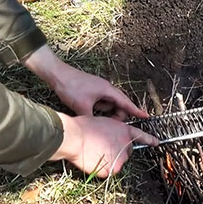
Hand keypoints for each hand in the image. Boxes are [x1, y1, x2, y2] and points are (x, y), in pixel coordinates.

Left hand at [24, 45, 147, 119]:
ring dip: (103, 112)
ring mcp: (99, 89)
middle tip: (108, 124)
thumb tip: (97, 128)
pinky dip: (97, 108)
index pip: (126, 103)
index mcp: (108, 90)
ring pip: (107, 105)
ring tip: (91, 114)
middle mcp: (106, 89)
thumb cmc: (71, 87)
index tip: (146, 116)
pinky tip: (87, 111)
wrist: (57, 75)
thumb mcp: (82, 107)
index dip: (136, 111)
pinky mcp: (91, 91)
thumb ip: (93, 119)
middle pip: (118, 105)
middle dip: (115, 115)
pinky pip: (100, 102)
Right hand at [50, 113, 158, 177]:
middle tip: (103, 147)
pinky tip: (93, 159)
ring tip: (95, 152)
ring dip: (109, 160)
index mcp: (125, 132)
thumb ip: (115, 133)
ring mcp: (119, 160)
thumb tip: (114, 140)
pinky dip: (101, 168)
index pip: (142, 137)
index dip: (150, 140)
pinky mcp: (111, 170)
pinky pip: (107, 171)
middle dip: (118, 152)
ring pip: (116, 162)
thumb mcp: (105, 123)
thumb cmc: (85, 127)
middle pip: (126, 152)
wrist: (75, 137)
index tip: (157, 143)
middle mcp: (126, 146)